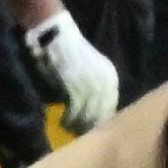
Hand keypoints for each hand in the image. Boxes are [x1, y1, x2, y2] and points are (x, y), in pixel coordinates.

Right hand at [25, 0, 123, 134]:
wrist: (55, 34)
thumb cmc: (68, 50)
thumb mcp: (89, 69)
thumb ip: (93, 87)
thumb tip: (90, 112)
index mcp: (111, 77)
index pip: (111, 107)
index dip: (101, 120)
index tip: (91, 129)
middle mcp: (105, 81)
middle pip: (102, 114)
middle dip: (91, 126)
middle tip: (79, 134)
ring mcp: (91, 84)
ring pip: (89, 115)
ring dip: (78, 126)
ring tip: (69, 129)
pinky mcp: (75, 86)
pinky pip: (75, 111)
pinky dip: (69, 119)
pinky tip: (62, 122)